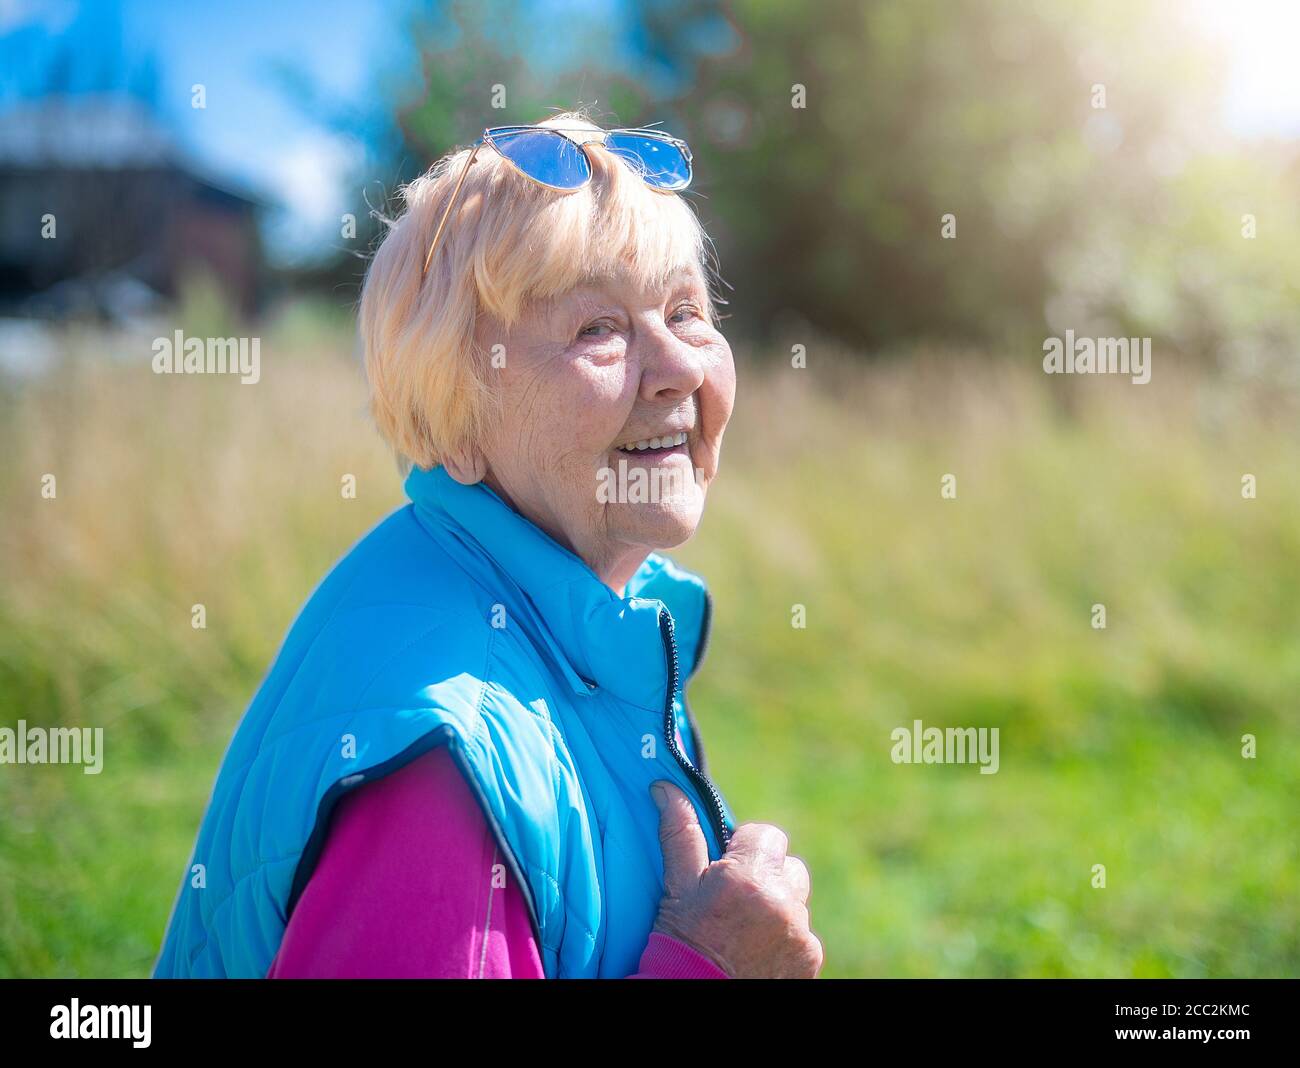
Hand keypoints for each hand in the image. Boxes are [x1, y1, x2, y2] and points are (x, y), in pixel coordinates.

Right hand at [649, 780, 822, 977]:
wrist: (693, 996)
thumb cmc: (680, 944)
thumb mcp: (677, 889)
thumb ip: (680, 835)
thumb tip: (665, 787)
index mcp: (748, 877)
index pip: (767, 835)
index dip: (745, 848)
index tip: (727, 868)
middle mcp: (781, 902)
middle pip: (788, 866)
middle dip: (766, 875)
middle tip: (736, 899)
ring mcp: (800, 933)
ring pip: (797, 900)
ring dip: (778, 905)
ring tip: (745, 926)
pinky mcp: (810, 959)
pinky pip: (804, 932)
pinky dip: (786, 937)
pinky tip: (757, 948)